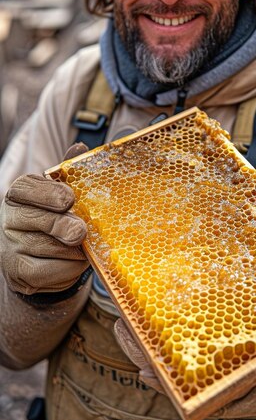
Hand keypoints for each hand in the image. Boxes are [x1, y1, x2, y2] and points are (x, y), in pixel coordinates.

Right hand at [0, 143, 88, 294]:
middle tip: (80, 231)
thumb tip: (80, 148)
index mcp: (20, 192)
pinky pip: (46, 271)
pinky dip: (67, 269)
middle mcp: (9, 218)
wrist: (41, 259)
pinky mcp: (17, 271)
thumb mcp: (60, 192)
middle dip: (63, 225)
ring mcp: (9, 246)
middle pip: (37, 220)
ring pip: (46, 248)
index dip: (49, 194)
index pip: (27, 188)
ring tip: (83, 247)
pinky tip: (74, 262)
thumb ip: (68, 172)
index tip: (69, 199)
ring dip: (72, 250)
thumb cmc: (53, 217)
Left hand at [114, 317, 255, 403]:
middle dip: (150, 357)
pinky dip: (161, 341)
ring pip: (175, 364)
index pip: (205, 393)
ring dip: (148, 347)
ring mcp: (214, 371)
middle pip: (181, 377)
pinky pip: (182, 352)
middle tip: (124, 331)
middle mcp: (224, 385)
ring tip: (122, 324)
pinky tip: (140, 324)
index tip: (150, 372)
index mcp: (249, 390)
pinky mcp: (211, 357)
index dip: (175, 383)